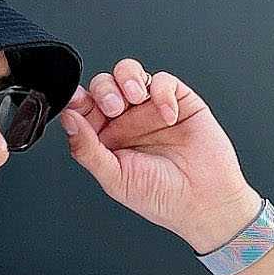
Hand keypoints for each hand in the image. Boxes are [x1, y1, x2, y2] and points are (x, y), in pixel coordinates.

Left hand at [57, 60, 259, 246]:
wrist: (206, 201)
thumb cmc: (162, 197)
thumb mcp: (115, 179)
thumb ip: (87, 149)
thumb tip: (68, 121)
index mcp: (107, 139)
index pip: (84, 108)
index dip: (78, 101)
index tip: (77, 103)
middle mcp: (127, 121)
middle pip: (104, 85)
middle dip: (104, 90)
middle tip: (113, 108)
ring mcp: (151, 108)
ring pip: (129, 73)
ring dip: (127, 79)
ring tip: (134, 99)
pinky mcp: (178, 101)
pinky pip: (164, 81)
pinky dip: (162, 92)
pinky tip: (168, 115)